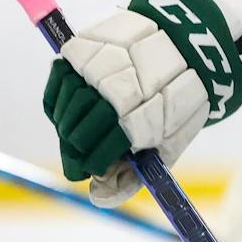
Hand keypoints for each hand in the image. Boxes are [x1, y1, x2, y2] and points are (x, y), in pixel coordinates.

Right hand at [42, 0, 241, 205]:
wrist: (185, 43)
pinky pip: (56, 84)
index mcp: (135, 121)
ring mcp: (92, 71)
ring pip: (63, 111)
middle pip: (74, 135)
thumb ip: (133, 173)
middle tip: (77, 158)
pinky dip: (57, 102)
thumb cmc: (178, 100)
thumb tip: (98, 198)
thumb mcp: (167, 142)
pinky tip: (66, 111)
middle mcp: (110, 96)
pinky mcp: (80, 51)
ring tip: (75, 134)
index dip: (89, 168)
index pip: (95, 155)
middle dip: (74, 152)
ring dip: (65, 128)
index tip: (88, 172)